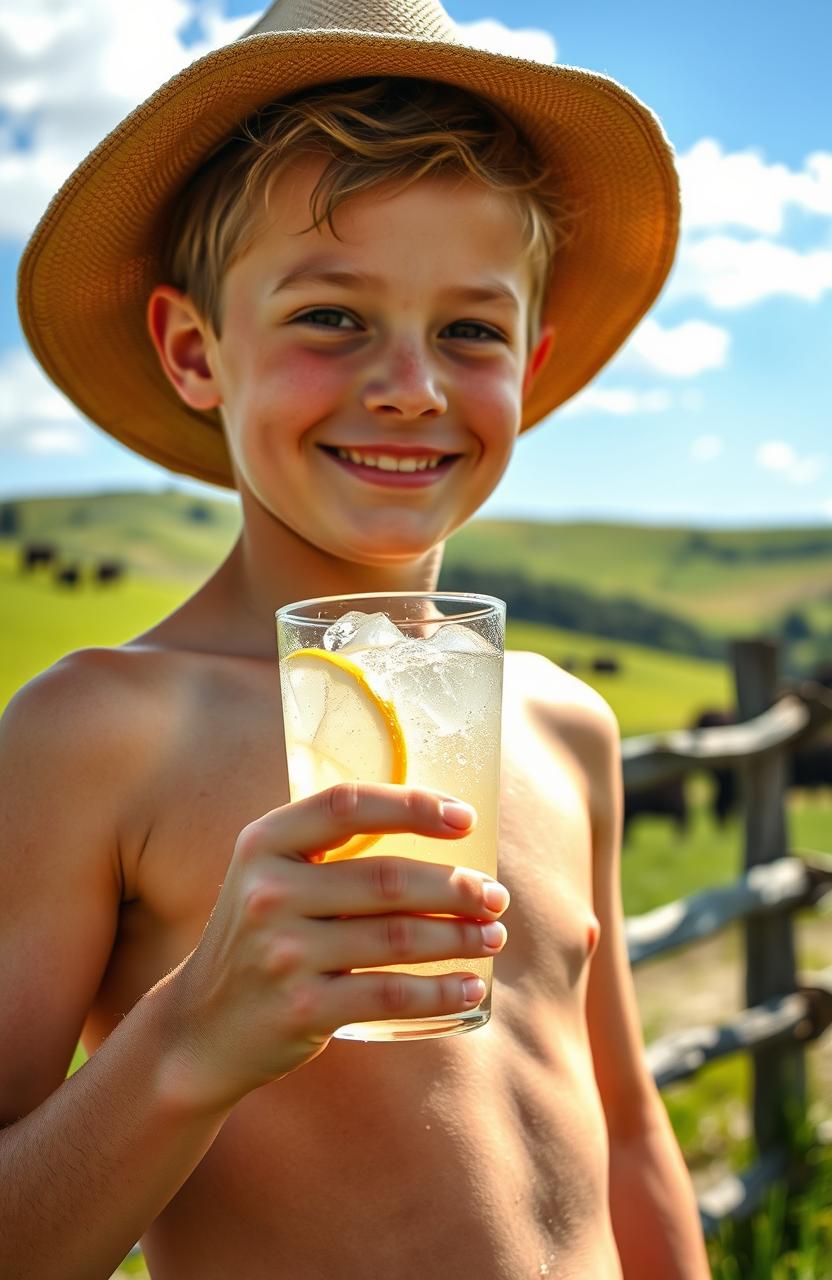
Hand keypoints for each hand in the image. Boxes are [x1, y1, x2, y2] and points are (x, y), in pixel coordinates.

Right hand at [164, 783, 508, 1111]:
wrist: (200, 1028)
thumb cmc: (260, 938)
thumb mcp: (270, 878)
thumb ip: (329, 850)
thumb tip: (436, 826)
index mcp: (264, 843)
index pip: (347, 805)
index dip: (412, 805)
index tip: (465, 819)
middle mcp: (269, 892)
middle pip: (387, 879)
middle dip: (456, 886)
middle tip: (496, 896)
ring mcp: (283, 953)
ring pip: (398, 938)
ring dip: (460, 937)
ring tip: (494, 937)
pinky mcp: (302, 1009)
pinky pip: (391, 996)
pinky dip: (440, 992)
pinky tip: (471, 987)